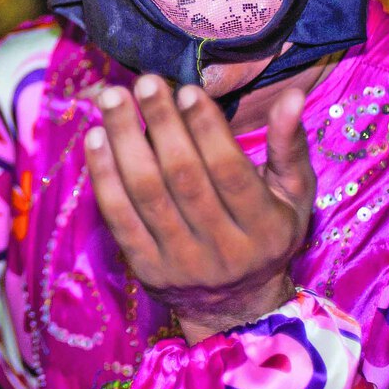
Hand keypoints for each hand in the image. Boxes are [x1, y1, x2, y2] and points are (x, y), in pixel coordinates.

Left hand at [83, 74, 314, 343]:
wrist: (236, 307)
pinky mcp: (146, 270)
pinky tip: (96, 137)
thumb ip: (289, 145)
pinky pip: (118, 217)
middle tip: (144, 81)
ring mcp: (181, 262)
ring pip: (146, 193)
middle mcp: (223, 249)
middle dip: (161, 124)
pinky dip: (103, 175)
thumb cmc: (267, 234)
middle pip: (183, 177)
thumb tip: (291, 95)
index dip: (207, 128)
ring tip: (111, 97)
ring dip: (124, 140)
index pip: (229, 171)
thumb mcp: (293, 195)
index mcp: (265, 228)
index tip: (186, 89)